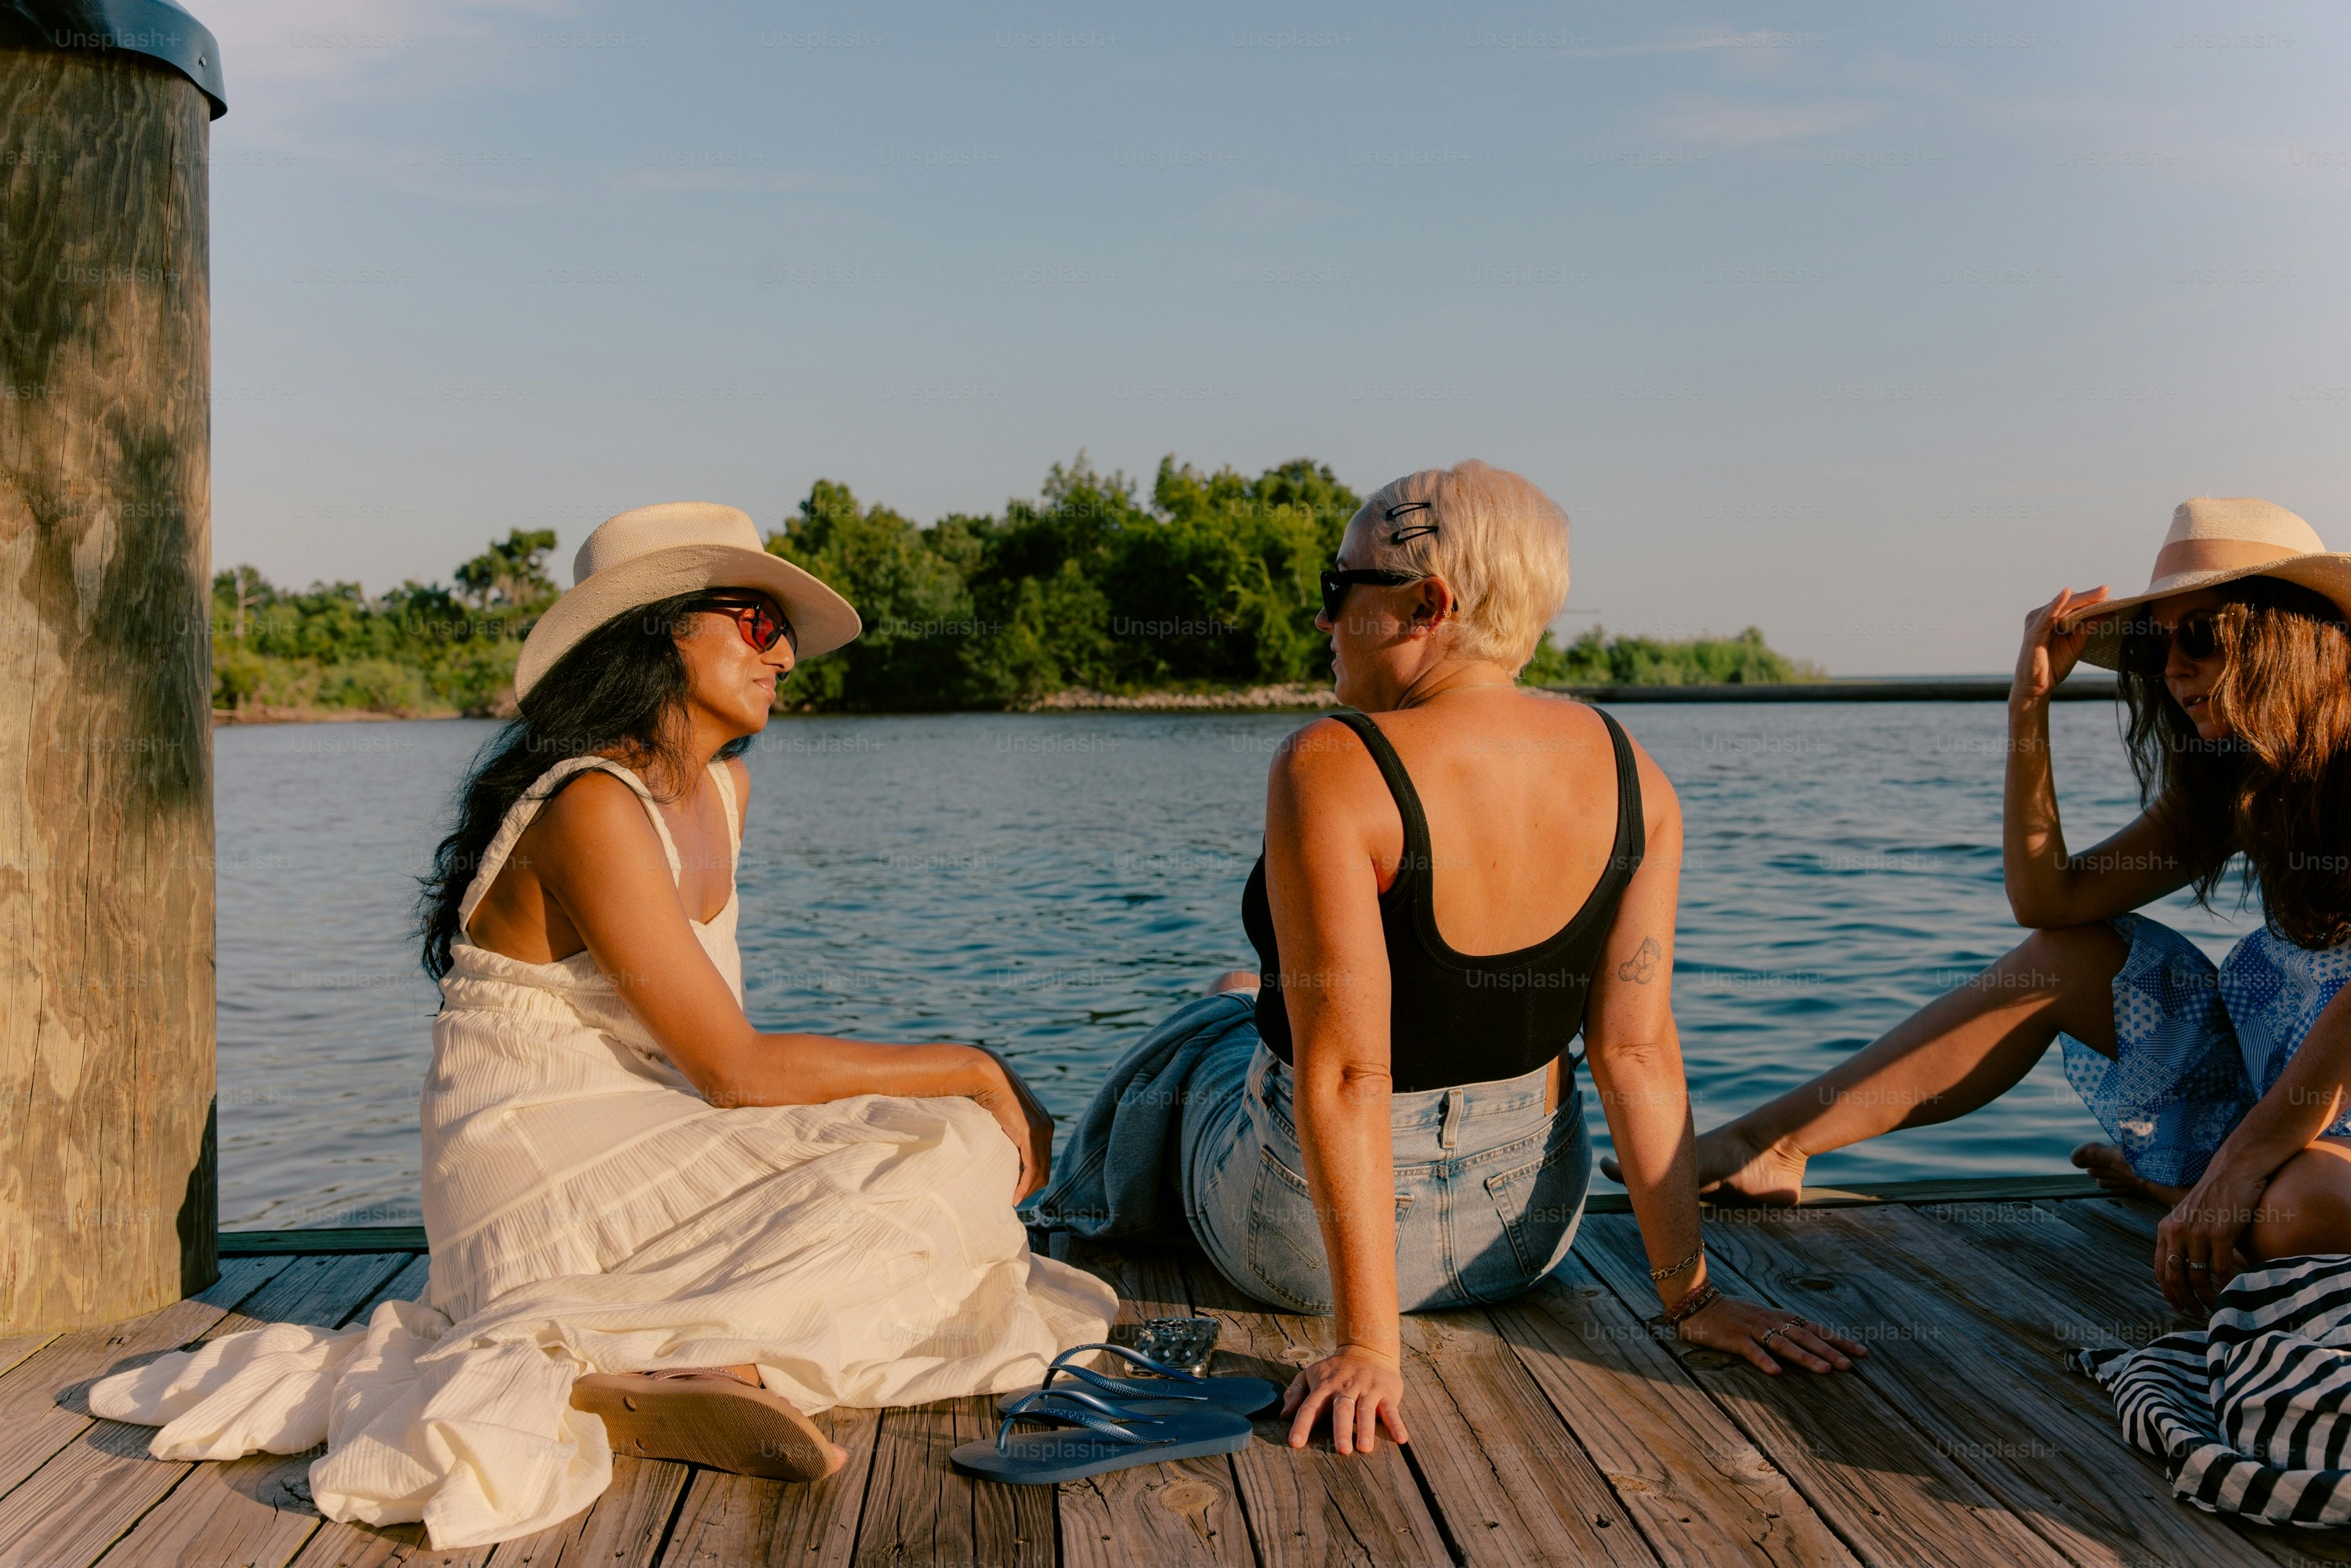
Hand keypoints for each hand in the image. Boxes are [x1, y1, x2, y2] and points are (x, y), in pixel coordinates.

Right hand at [968, 1049, 1053, 1202]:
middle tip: (1016, 1200)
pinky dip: (1025, 1185)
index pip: (1044, 1159)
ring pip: (1040, 1172)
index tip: (1019, 1190)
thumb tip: (1000, 1144)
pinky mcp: (1030, 1134)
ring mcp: (1041, 1131)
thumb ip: (1009, 1130)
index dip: (1033, 1177)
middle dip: (1032, 1187)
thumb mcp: (1004, 1116)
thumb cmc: (990, 1093)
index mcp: (1043, 1124)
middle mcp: (1047, 1128)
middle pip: (1045, 1168)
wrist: (988, 1076)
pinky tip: (1016, 1196)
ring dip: (1028, 1190)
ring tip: (1014, 1201)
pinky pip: (1032, 1167)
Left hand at [1280, 1344, 1408, 1453]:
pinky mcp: (1386, 1392)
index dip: (1302, 1424)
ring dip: (1366, 1429)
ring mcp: (1367, 1389)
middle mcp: (1345, 1388)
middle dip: (1341, 1429)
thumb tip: (1283, 1415)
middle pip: (1342, 1409)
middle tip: (1342, 1450)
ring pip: (1366, 1410)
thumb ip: (1295, 1393)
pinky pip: (1392, 1410)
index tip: (1295, 1443)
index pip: (1310, 1406)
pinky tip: (1401, 1439)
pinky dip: (1397, 1424)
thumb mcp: (1311, 1374)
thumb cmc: (1335, 1370)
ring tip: (1364, 1448)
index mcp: (1324, 1386)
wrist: (1368, 1349)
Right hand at [1674, 1292, 1865, 1374]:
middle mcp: (1770, 1321)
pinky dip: (1763, 1360)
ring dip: (1805, 1358)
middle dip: (1829, 1351)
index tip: (1862, 1352)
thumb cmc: (1731, 1313)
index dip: (1838, 1340)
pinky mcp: (1734, 1338)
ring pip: (1783, 1344)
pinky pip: (1751, 1350)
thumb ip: (1782, 1327)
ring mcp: (1752, 1329)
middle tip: (1851, 1365)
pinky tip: (1776, 1373)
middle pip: (1805, 1337)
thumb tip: (1808, 1340)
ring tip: (1825, 1370)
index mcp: (1779, 1317)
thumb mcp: (1761, 1316)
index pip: (1815, 1328)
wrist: (1697, 1303)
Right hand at [2012, 586, 2108, 706]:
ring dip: (2082, 599)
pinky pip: (2046, 616)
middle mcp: (2042, 616)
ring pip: (2062, 607)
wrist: (2036, 687)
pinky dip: (2056, 605)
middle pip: (2070, 602)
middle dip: (2091, 597)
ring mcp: (2036, 623)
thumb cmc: (2053, 665)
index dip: (2093, 600)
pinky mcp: (2033, 632)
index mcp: (2051, 617)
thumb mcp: (2077, 642)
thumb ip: (2090, 625)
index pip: (2075, 604)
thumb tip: (2110, 609)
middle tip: (2108, 590)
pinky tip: (2066, 595)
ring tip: (2100, 593)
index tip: (2113, 598)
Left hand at [2156, 1155, 2268, 1311]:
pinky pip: (2220, 1270)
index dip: (2168, 1292)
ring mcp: (2198, 1233)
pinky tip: (2232, 1292)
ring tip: (2215, 1307)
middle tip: (2197, 1313)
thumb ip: (2182, 1239)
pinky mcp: (2221, 1233)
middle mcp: (2177, 1232)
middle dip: (2185, 1300)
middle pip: (2175, 1277)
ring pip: (2197, 1277)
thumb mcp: (2187, 1216)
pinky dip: (2226, 1286)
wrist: (2233, 1172)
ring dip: (2206, 1297)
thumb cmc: (2214, 1196)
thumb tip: (2185, 1272)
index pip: (2160, 1269)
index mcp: (2165, 1229)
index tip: (2178, 1307)